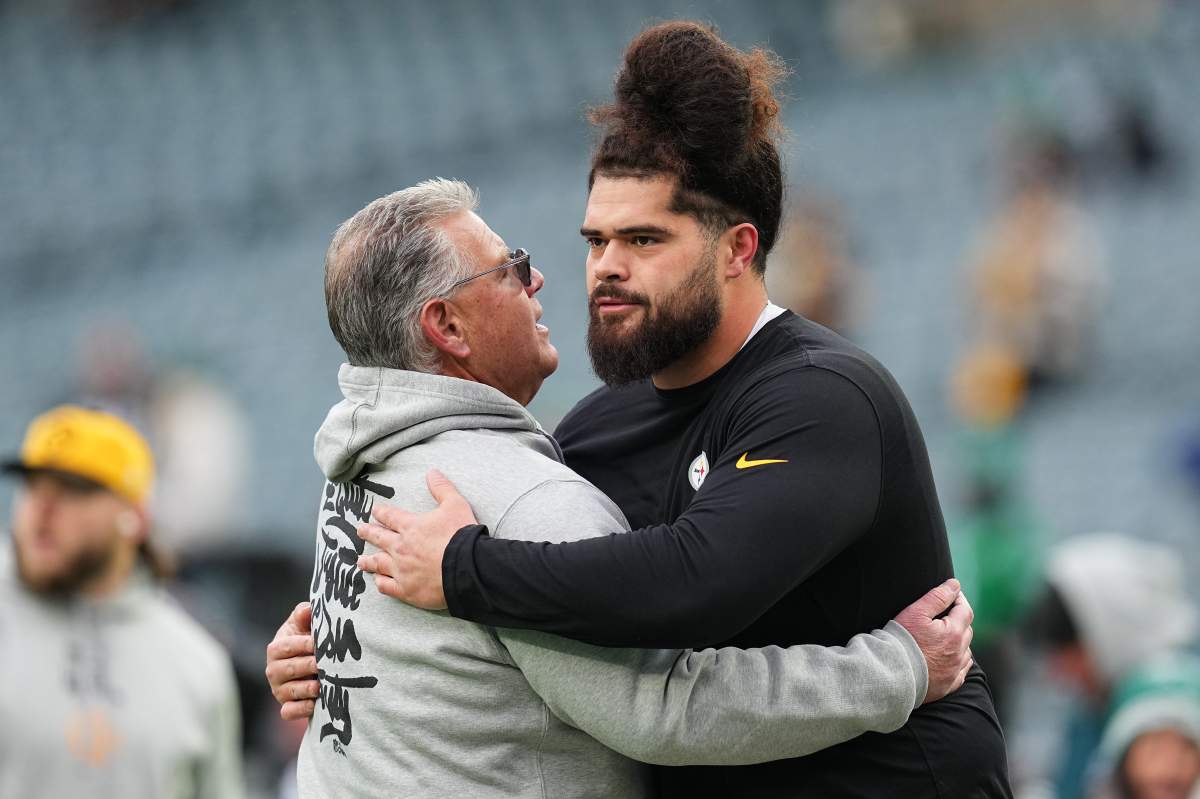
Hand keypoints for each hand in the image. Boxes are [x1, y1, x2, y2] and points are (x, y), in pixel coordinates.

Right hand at [265, 601, 318, 719]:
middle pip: (286, 669)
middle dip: (305, 666)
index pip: (284, 647)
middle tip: (322, 664)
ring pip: (288, 691)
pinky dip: (300, 709)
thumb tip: (307, 610)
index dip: (301, 645)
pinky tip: (314, 704)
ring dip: (306, 688)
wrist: (314, 664)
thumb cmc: (308, 638)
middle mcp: (273, 670)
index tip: (317, 643)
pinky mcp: (286, 707)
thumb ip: (304, 614)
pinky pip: (288, 712)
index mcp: (276, 648)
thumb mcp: (304, 624)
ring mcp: (279, 690)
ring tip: (321, 685)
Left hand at [357, 469, 476, 609]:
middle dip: (368, 533)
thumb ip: (442, 488)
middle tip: (360, 530)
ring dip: (368, 561)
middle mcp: (401, 548)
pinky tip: (378, 581)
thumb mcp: (455, 505)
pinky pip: (387, 586)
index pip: (390, 517)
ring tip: (360, 561)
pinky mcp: (407, 590)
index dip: (381, 512)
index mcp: (410, 526)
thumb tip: (432, 472)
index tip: (375, 511)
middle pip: (379, 538)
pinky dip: (381, 583)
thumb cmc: (461, 536)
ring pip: (378, 564)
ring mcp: (401, 570)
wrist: (467, 568)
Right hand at [893, 578, 974, 704]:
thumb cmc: (901, 641)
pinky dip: (959, 661)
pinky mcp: (948, 685)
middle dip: (958, 619)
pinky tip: (949, 658)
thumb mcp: (916, 612)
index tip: (951, 595)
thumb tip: (954, 585)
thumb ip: (937, 597)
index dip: (959, 600)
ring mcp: (955, 671)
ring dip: (959, 641)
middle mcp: (959, 653)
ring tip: (943, 636)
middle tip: (944, 614)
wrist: (891, 674)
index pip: (965, 610)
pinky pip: (962, 671)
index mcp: (953, 633)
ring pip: (966, 651)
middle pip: (967, 630)